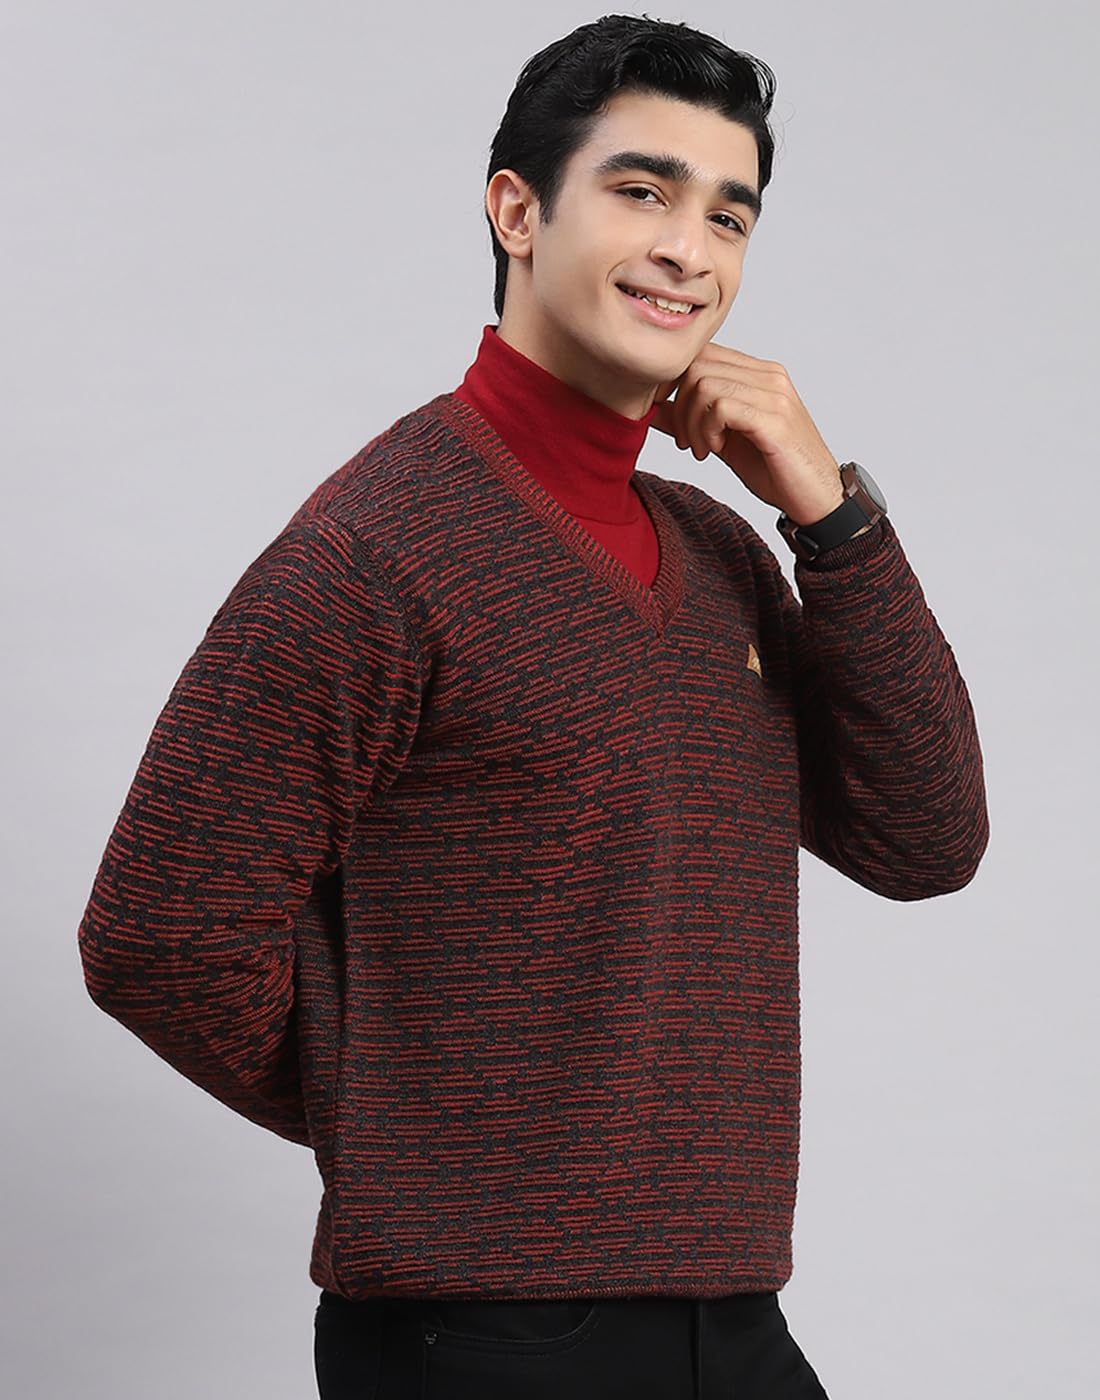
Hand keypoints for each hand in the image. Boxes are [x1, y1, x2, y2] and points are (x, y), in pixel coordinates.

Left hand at [651, 343, 844, 525]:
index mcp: (758, 373)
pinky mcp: (775, 419)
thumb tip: (652, 407)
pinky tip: (715, 449)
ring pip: (705, 385)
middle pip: (697, 364)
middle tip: (687, 441)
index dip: (673, 382)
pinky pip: (722, 407)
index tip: (668, 416)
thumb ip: (691, 419)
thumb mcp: (722, 440)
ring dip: (692, 423)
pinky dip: (707, 430)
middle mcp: (768, 375)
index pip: (702, 353)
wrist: (817, 499)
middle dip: (679, 405)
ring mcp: (774, 395)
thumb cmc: (774, 469)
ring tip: (703, 449)